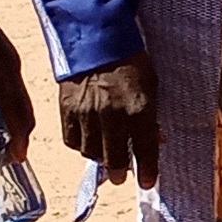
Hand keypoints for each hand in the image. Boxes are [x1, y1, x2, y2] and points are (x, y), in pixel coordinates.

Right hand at [57, 56, 158, 189]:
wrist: (96, 38)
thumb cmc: (130, 61)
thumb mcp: (151, 86)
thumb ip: (151, 115)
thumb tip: (155, 140)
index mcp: (138, 109)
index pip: (145, 149)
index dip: (147, 170)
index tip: (148, 182)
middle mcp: (112, 116)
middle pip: (115, 158)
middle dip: (121, 171)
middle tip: (122, 175)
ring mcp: (87, 114)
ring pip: (92, 152)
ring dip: (100, 159)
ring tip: (105, 157)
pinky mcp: (67, 109)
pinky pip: (71, 140)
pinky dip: (80, 145)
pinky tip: (87, 142)